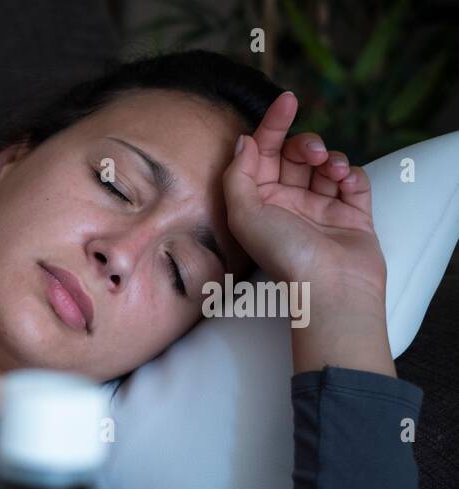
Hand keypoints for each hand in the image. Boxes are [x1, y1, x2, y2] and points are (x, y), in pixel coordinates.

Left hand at [222, 91, 394, 376]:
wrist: (330, 286)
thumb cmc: (283, 253)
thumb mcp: (244, 213)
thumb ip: (238, 175)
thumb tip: (243, 141)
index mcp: (258, 203)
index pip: (262, 154)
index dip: (272, 125)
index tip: (288, 100)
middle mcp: (287, 204)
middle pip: (294, 156)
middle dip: (303, 143)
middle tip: (310, 151)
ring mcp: (320, 208)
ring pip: (325, 164)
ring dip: (328, 156)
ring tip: (329, 167)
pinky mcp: (352, 213)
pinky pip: (353, 179)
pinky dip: (350, 172)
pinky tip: (345, 180)